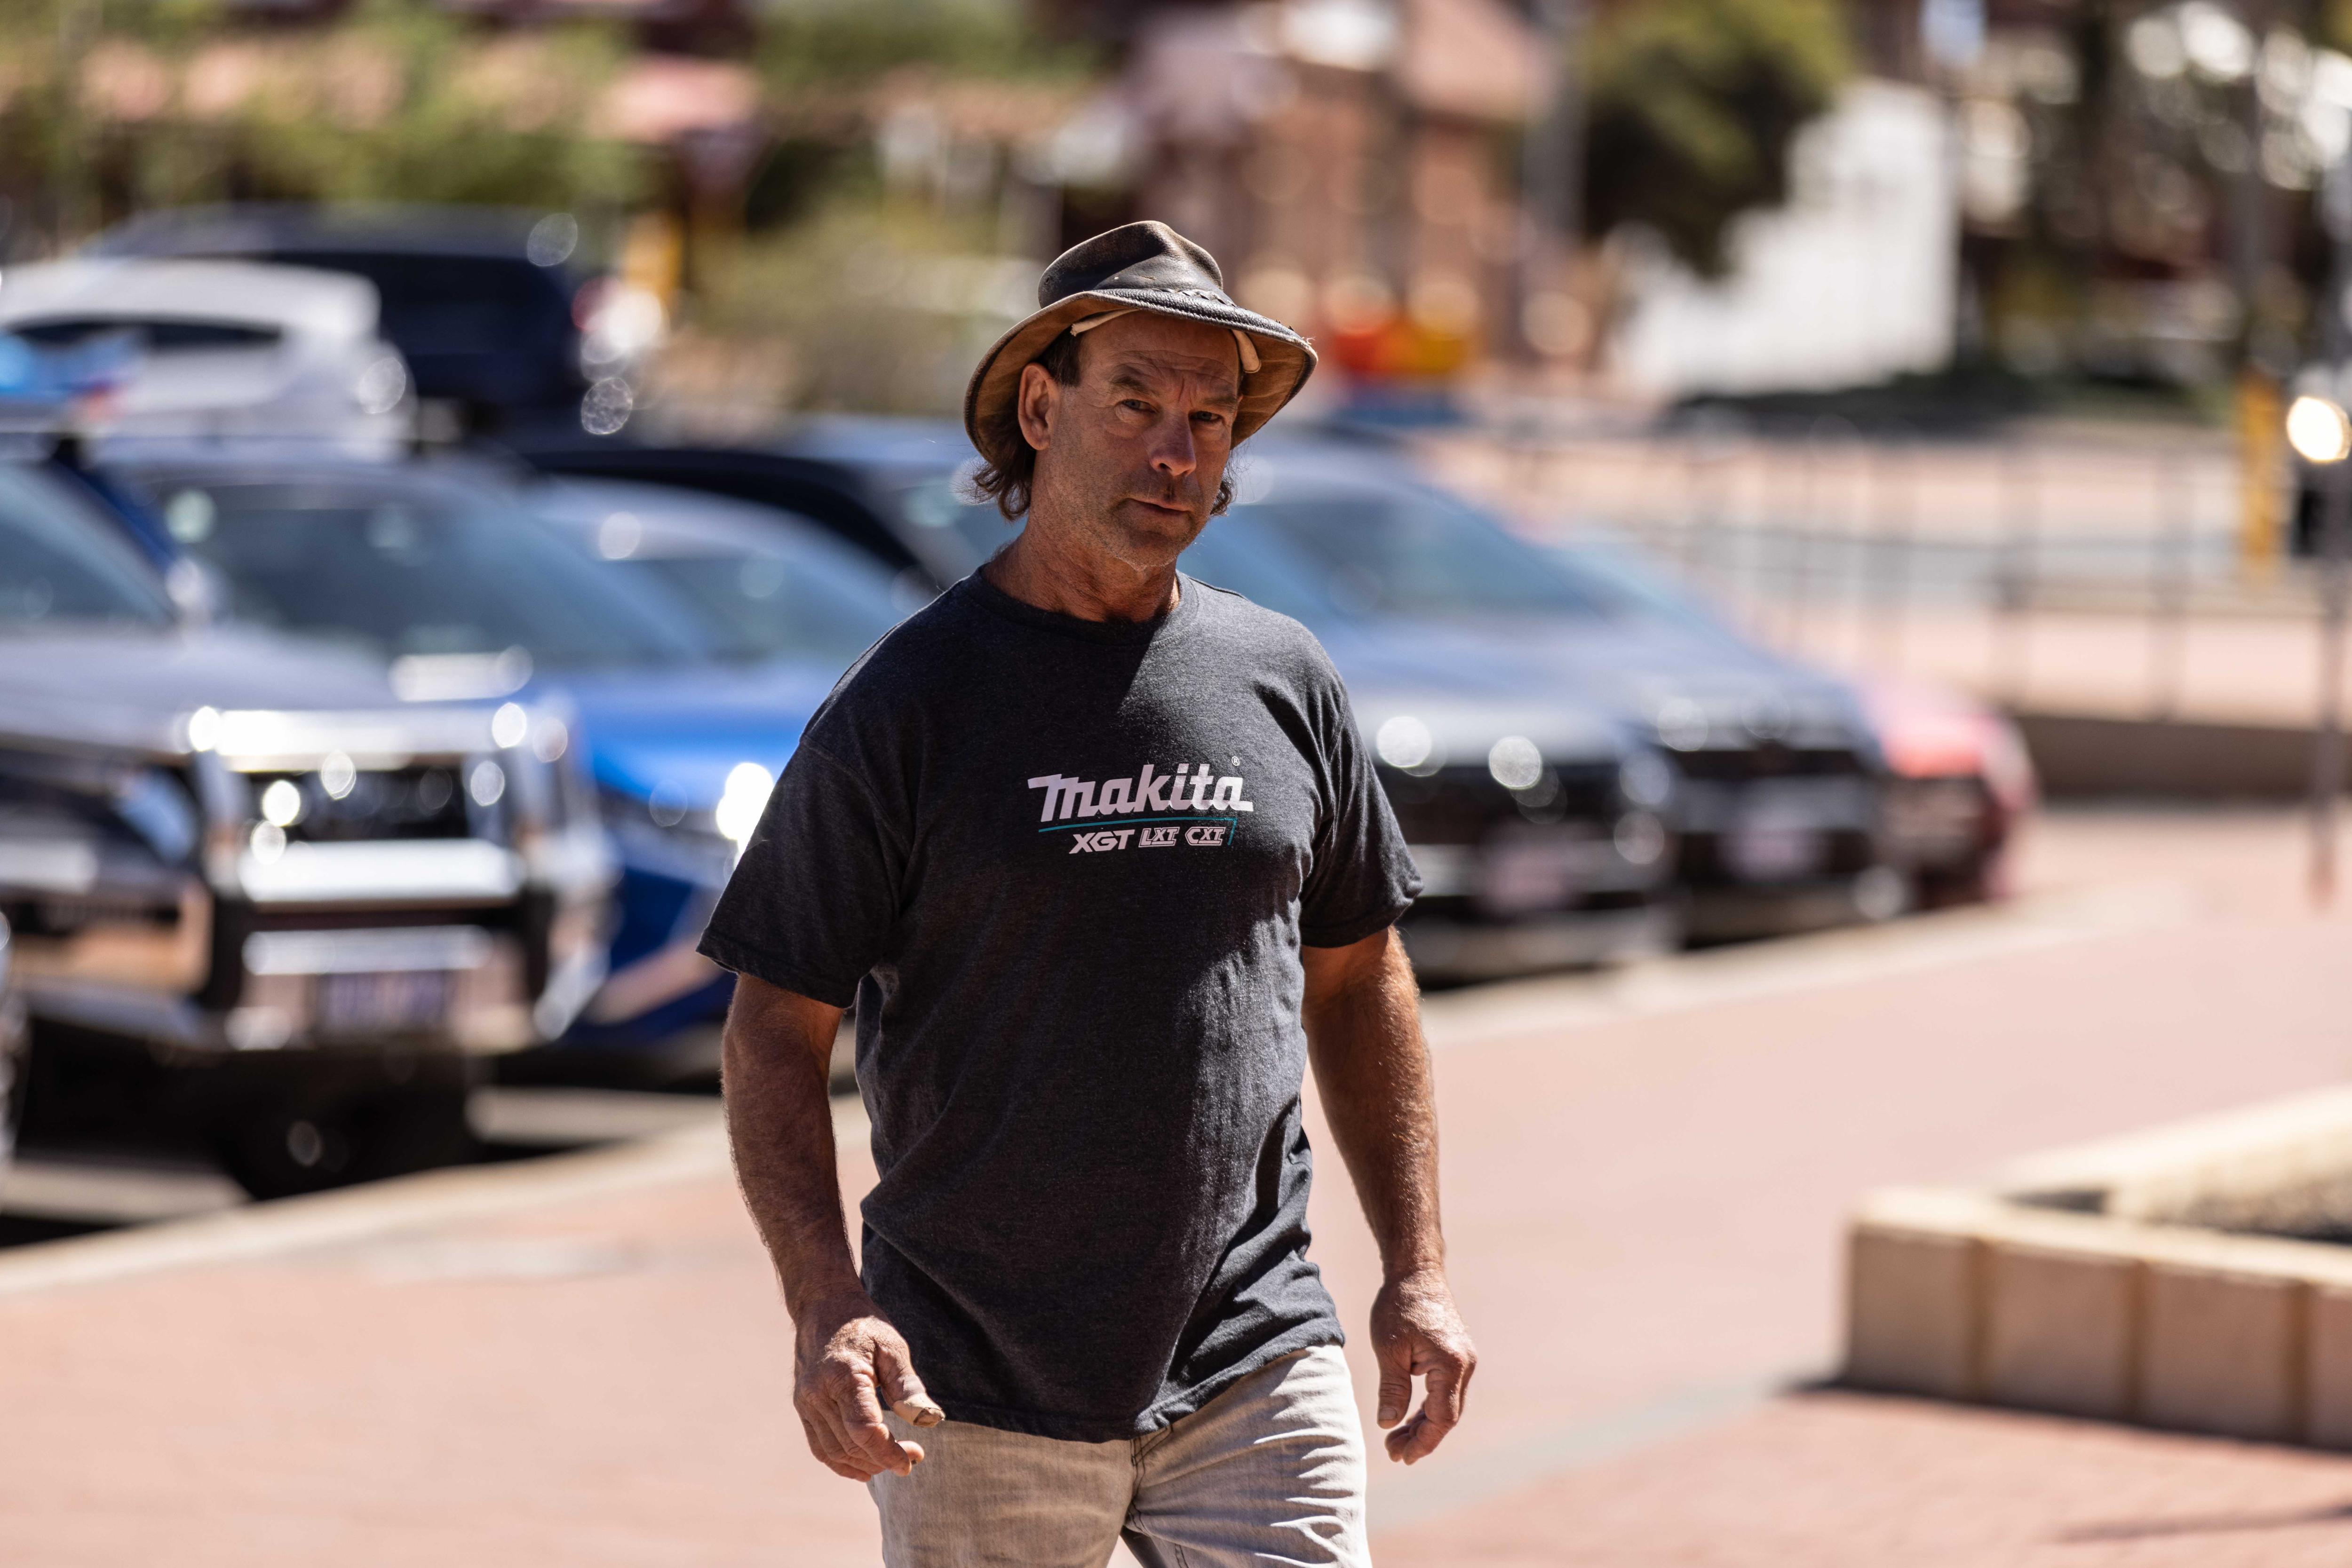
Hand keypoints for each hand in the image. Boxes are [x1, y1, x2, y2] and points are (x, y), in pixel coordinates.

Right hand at [793, 1291, 945, 1480]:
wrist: (824, 1306)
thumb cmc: (864, 1326)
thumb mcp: (893, 1347)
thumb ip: (907, 1386)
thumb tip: (929, 1420)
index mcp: (843, 1375)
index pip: (864, 1430)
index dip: (888, 1453)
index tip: (912, 1461)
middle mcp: (818, 1392)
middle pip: (851, 1445)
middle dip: (884, 1459)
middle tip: (914, 1455)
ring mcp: (806, 1402)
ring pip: (835, 1452)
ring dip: (866, 1465)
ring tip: (894, 1459)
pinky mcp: (803, 1408)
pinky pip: (820, 1447)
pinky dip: (842, 1463)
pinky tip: (866, 1467)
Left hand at [1369, 1267, 1474, 1464]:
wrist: (1416, 1272)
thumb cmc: (1399, 1305)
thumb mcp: (1389, 1349)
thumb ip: (1392, 1388)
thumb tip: (1388, 1424)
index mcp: (1451, 1364)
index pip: (1441, 1417)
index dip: (1422, 1441)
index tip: (1401, 1457)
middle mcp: (1464, 1365)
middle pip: (1447, 1416)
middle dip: (1421, 1437)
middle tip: (1393, 1452)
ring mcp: (1463, 1360)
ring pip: (1447, 1405)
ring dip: (1423, 1424)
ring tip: (1395, 1439)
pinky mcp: (1456, 1356)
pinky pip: (1445, 1391)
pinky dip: (1428, 1407)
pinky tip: (1408, 1418)